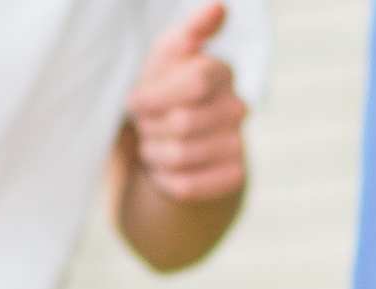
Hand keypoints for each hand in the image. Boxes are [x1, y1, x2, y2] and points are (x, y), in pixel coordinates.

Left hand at [126, 2, 246, 204]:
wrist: (176, 142)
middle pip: (182, 123)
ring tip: (154, 144)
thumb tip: (218, 6)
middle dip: (151, 127)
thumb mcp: (167, 57)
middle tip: (146, 125)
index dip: (155, 96)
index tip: (136, 101)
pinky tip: (166, 168)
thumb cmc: (164, 91)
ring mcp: (239, 144)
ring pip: (180, 156)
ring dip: (153, 153)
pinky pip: (187, 185)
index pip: (196, 81)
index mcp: (221, 72)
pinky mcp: (234, 177)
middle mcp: (238, 107)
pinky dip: (165, 179)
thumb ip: (189, 32)